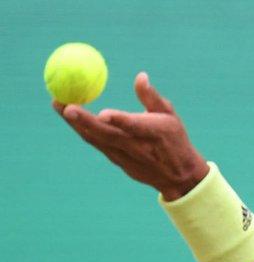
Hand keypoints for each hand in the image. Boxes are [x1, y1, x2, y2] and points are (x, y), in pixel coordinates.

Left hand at [52, 72, 209, 200]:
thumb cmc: (175, 139)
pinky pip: (97, 143)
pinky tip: (71, 116)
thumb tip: (140, 76)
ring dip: (76, 123)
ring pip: (96, 139)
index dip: (119, 121)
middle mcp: (138, 147)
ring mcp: (126, 157)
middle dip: (84, 121)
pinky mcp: (118, 162)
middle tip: (64, 104)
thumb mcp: (170, 116)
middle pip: (106, 134)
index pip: (135, 127)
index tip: (103, 113)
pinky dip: (84, 130)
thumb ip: (152, 97)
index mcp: (154, 133)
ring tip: (57, 104)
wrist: (178, 176)